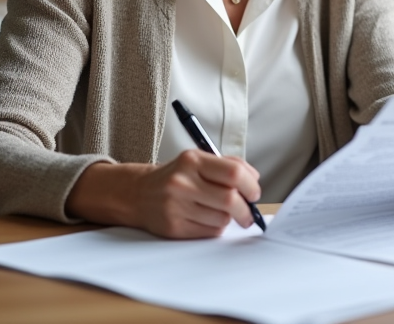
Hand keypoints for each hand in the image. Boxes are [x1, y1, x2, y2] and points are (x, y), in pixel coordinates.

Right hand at [65, 150, 262, 238]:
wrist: (138, 193)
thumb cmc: (176, 176)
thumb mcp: (197, 160)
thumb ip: (228, 165)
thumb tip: (254, 179)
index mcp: (192, 160)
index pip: (233, 173)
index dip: (251, 185)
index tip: (254, 193)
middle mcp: (182, 182)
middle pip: (230, 200)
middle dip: (245, 210)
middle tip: (248, 213)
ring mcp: (176, 206)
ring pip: (221, 219)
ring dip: (228, 219)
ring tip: (218, 212)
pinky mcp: (173, 227)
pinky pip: (209, 232)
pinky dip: (215, 228)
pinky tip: (205, 219)